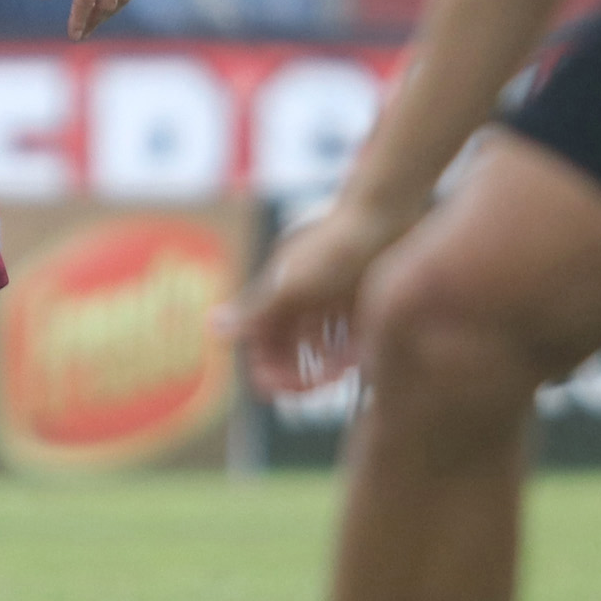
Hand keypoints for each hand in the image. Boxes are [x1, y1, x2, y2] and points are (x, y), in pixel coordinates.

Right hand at [225, 193, 424, 398]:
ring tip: (337, 376)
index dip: (263, 364)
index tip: (272, 389)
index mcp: (278, 290)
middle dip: (294, 371)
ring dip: (324, 367)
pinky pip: (352, 337)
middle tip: (311, 388)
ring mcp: (333, 299)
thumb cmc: (336, 246)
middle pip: (290, 346)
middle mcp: (302, 296)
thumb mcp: (293, 283)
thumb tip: (211, 325)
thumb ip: (255, 310)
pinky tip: (363, 362)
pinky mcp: (363, 301)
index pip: (261, 338)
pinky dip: (351, 354)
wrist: (389, 210)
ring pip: (321, 345)